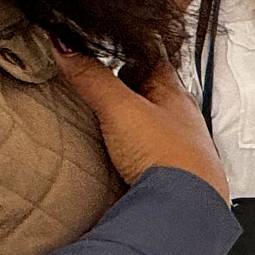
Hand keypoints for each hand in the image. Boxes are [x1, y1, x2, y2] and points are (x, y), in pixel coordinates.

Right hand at [54, 49, 228, 200]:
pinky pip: (146, 152)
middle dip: (124, 87)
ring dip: (127, 120)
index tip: (107, 45)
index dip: (127, 50)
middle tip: (97, 81)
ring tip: (102, 118)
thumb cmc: (170, 157)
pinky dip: (130, 148)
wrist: (186, 209)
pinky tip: (118, 154)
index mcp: (174, 94)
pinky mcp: (170, 174)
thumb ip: (94, 79)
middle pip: (148, 92)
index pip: (151, 59)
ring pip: (148, 123)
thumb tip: (68, 47)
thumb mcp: (122, 109)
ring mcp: (177, 147)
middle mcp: (180, 118)